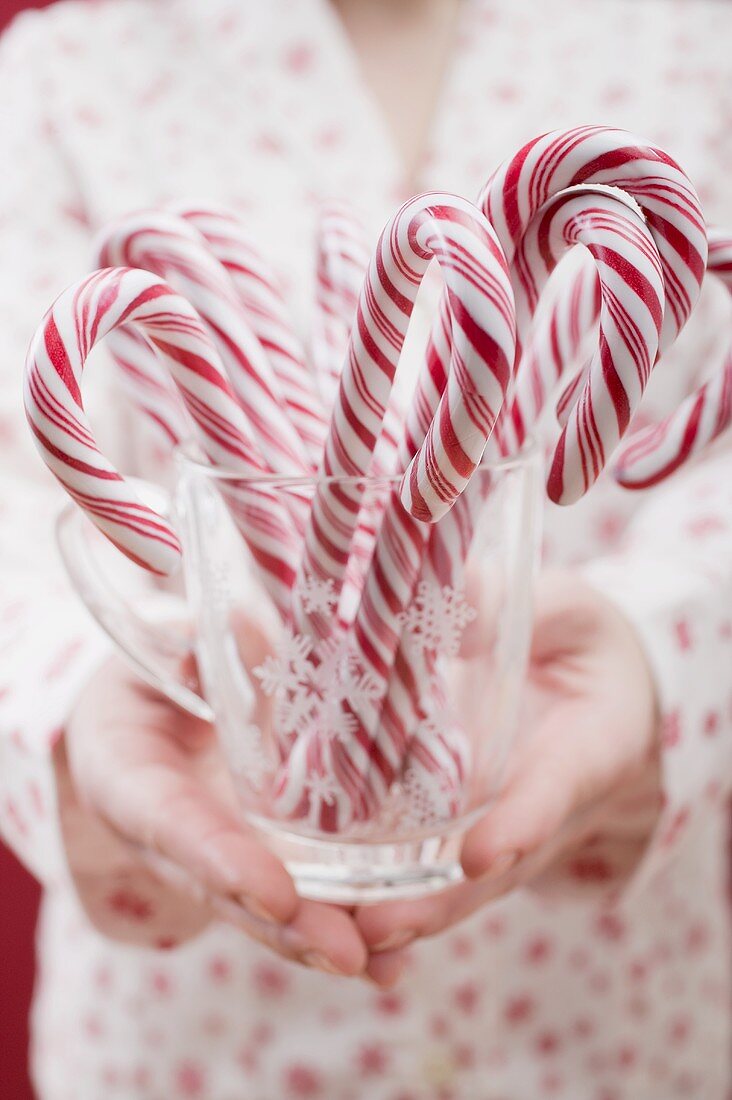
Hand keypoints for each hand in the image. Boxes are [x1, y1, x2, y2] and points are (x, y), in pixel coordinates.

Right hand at [59, 656, 367, 977]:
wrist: (136, 722)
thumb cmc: (147, 680)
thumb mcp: (156, 653)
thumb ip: (189, 653)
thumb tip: (236, 645)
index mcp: (132, 781)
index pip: (174, 826)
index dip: (221, 862)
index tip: (272, 893)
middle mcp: (172, 838)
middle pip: (228, 891)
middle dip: (287, 926)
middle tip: (345, 952)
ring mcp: (215, 856)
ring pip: (265, 909)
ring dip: (320, 939)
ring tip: (380, 965)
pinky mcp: (255, 859)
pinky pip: (292, 901)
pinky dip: (338, 931)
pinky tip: (388, 963)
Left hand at [357, 571, 662, 984]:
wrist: (606, 689)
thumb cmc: (585, 641)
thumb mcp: (567, 611)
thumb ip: (516, 608)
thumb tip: (449, 605)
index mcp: (590, 746)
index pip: (554, 791)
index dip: (520, 826)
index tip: (478, 856)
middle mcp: (549, 804)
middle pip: (499, 866)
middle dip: (442, 900)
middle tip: (381, 924)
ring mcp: (509, 826)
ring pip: (462, 883)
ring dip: (411, 911)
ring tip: (351, 933)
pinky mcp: (473, 827)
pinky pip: (438, 865)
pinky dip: (394, 887)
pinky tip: (337, 905)